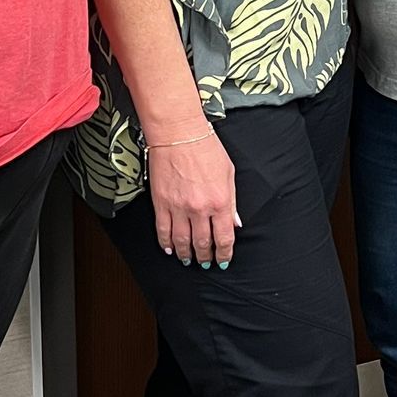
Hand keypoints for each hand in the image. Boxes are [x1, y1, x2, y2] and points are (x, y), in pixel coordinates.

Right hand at [147, 130, 239, 270]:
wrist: (178, 133)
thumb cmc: (206, 148)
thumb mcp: (229, 173)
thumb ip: (232, 201)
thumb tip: (235, 224)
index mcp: (220, 201)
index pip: (224, 238)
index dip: (224, 253)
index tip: (224, 260)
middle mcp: (200, 208)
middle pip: (202, 243)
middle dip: (205, 257)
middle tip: (206, 263)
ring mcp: (178, 207)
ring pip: (181, 241)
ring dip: (186, 254)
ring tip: (188, 260)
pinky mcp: (161, 203)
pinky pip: (163, 230)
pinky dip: (166, 243)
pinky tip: (169, 249)